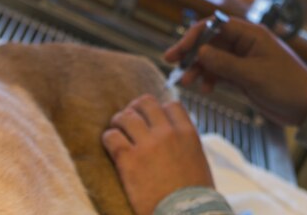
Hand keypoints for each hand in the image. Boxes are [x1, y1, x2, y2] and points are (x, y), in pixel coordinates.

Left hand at [102, 94, 213, 214]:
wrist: (185, 213)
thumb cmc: (194, 194)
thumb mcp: (197, 160)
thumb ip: (185, 144)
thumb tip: (175, 139)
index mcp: (187, 133)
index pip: (171, 105)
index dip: (160, 110)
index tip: (153, 119)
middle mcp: (167, 133)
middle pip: (146, 103)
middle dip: (136, 109)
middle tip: (130, 119)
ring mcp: (147, 144)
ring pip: (126, 116)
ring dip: (119, 121)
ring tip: (116, 129)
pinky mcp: (128, 160)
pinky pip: (112, 137)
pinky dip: (109, 138)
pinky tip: (110, 145)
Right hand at [165, 16, 306, 126]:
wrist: (306, 106)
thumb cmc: (287, 85)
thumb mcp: (253, 75)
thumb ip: (225, 63)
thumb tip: (200, 52)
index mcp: (251, 35)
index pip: (216, 26)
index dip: (196, 35)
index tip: (181, 49)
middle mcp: (245, 44)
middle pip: (211, 42)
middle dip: (192, 53)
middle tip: (173, 64)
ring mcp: (243, 60)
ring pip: (213, 59)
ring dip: (198, 68)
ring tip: (187, 82)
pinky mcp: (243, 76)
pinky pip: (220, 73)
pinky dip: (210, 79)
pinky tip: (205, 89)